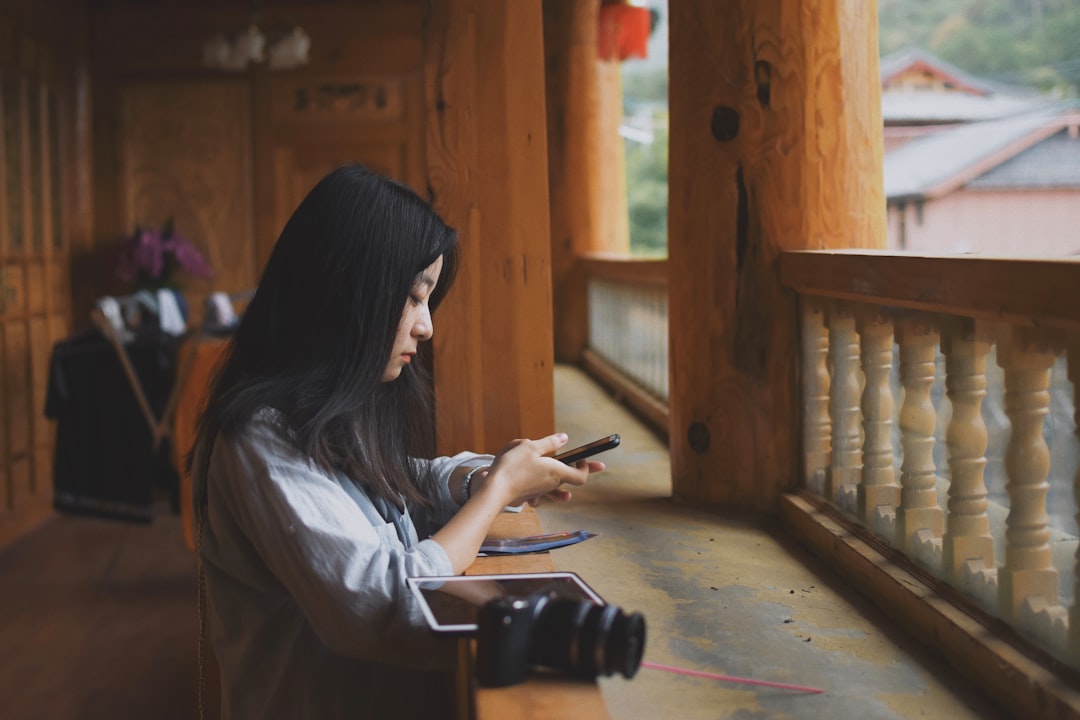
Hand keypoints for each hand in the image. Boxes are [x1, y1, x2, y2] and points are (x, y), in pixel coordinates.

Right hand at [477, 433, 595, 507]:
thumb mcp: (530, 447)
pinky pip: (538, 492)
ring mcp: (540, 490)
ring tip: (563, 482)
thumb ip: (549, 443)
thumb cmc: (512, 467)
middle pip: (569, 480)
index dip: (586, 468)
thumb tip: (564, 438)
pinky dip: (540, 490)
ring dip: (560, 484)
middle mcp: (551, 483)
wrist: (495, 490)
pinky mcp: (528, 494)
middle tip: (581, 463)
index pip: (581, 476)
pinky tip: (534, 486)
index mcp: (556, 472)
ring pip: (555, 487)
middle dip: (574, 471)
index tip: (582, 458)